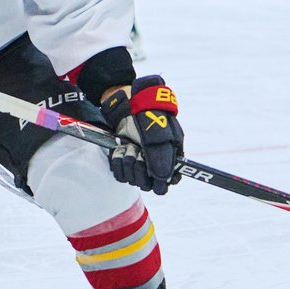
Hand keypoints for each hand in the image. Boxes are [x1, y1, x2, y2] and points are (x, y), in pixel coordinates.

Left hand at [101, 76, 183, 193]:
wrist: (125, 104)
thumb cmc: (147, 114)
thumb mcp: (159, 133)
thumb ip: (162, 157)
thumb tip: (162, 179)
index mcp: (170, 155)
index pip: (170, 181)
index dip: (162, 181)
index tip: (154, 174)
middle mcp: (155, 162)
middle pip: (149, 184)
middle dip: (141, 169)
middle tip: (138, 152)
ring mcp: (138, 162)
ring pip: (133, 180)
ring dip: (129, 163)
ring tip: (129, 146)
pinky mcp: (123, 161)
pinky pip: (120, 174)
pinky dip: (118, 162)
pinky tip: (121, 149)